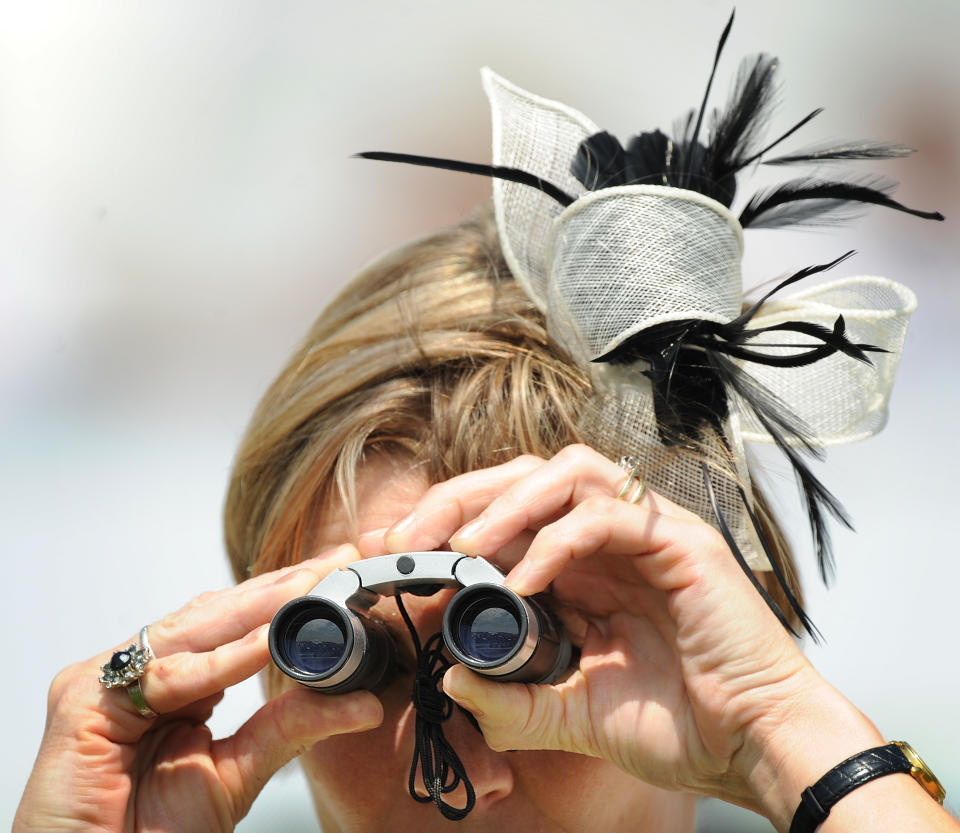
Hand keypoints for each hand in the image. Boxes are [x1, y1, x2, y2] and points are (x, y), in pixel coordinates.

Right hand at [15, 545, 382, 832]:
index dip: (286, 600)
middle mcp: (138, 674)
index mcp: (173, 684)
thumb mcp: (237, 771)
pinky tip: (269, 641)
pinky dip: (223, 660)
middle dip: (280, 588)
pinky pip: (169, 674)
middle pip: (215, 618)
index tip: (340, 575)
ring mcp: (107, 682)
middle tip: (336, 562)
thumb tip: (362, 703)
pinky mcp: (82, 700)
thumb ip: (289, 728)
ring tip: (312, 586)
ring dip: (259, 609)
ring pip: (194, 633)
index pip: (233, 626)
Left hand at [380, 446, 880, 817]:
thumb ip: (514, 699)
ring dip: (506, 503)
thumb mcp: (574, 714)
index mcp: (582, 566)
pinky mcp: (683, 542)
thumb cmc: (676, 724)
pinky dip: (558, 541)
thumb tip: (450, 678)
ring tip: (464, 550)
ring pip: (568, 472)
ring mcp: (648, 533)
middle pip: (527, 475)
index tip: (394, 552)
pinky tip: (524, 583)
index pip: (507, 511)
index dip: (448, 521)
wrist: (755, 747)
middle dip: (459, 499)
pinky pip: (609, 516)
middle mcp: (610, 537)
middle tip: (407, 540)